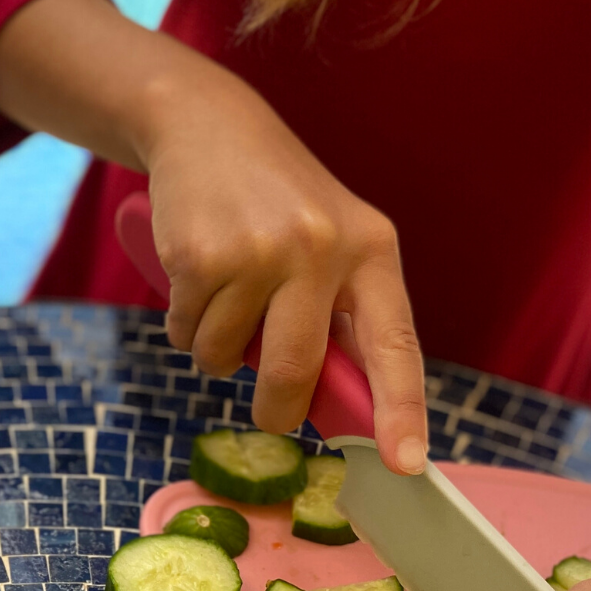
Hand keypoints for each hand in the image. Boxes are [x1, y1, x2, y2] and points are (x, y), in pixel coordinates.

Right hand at [135, 60, 426, 473]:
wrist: (207, 127)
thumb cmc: (274, 200)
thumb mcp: (329, 240)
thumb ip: (336, 312)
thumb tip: (324, 406)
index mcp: (370, 250)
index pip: (394, 344)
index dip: (401, 410)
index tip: (407, 463)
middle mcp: (320, 249)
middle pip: (295, 371)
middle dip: (276, 411)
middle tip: (270, 418)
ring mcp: (259, 253)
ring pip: (226, 358)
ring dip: (215, 350)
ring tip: (221, 298)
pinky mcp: (201, 258)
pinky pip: (187, 333)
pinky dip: (184, 323)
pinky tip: (193, 279)